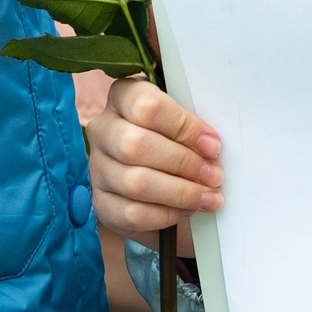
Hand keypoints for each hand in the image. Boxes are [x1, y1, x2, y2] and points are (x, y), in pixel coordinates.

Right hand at [85, 74, 221, 243]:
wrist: (154, 182)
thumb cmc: (173, 142)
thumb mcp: (182, 124)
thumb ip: (192, 128)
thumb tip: (210, 146)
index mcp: (124, 97)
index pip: (146, 105)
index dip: (183, 126)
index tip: (212, 145)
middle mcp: (103, 130)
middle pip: (135, 145)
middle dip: (183, 163)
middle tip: (213, 175)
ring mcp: (98, 168)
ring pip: (134, 183)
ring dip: (180, 192)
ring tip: (208, 196)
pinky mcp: (101, 203)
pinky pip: (132, 213)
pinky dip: (166, 214)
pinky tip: (186, 210)